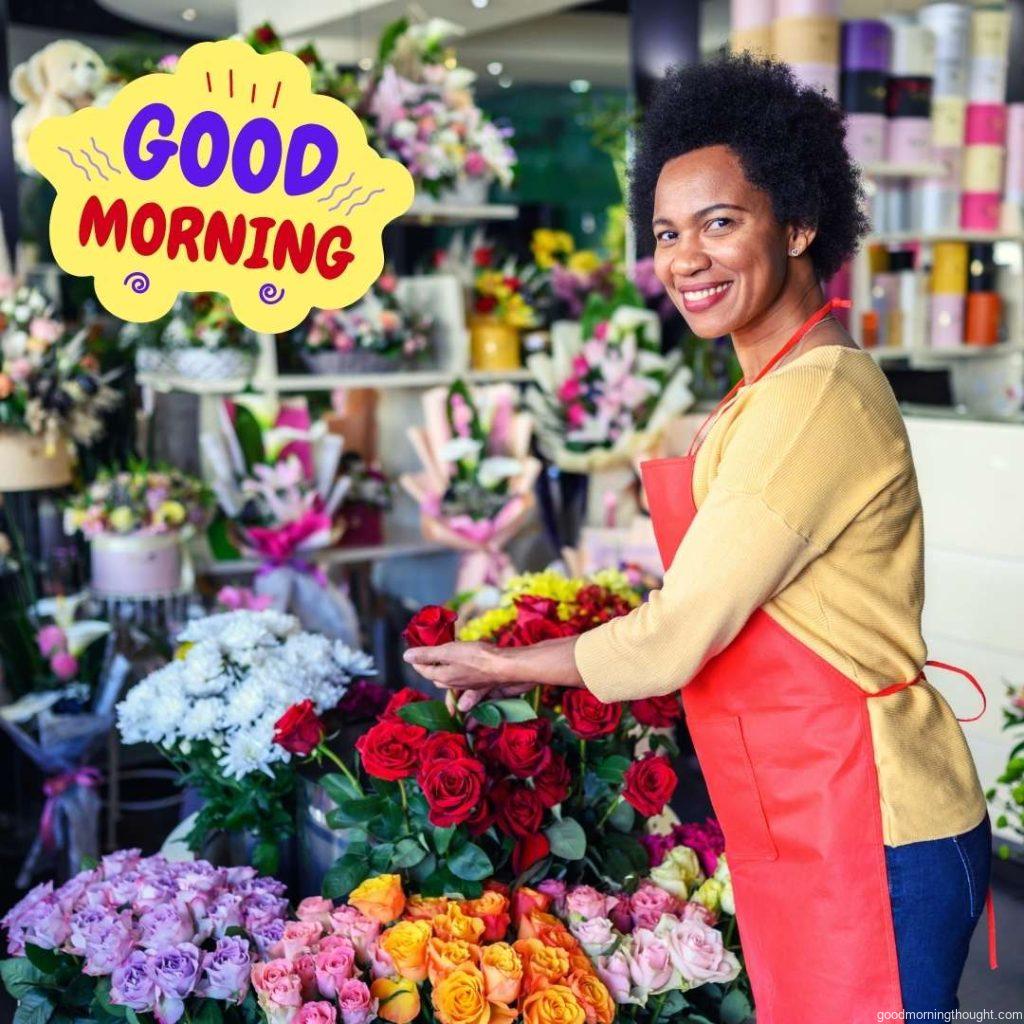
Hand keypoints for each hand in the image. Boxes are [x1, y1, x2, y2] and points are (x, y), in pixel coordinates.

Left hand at [403, 641, 534, 711]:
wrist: (505, 666)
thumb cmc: (476, 657)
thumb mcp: (448, 652)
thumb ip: (427, 654)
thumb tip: (406, 656)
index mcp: (442, 677)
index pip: (424, 670)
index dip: (417, 660)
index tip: (414, 653)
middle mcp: (453, 685)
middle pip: (437, 678)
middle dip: (431, 670)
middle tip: (428, 658)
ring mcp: (467, 686)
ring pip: (451, 684)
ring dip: (446, 678)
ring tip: (443, 669)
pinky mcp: (480, 685)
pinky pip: (467, 689)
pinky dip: (464, 690)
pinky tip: (468, 685)